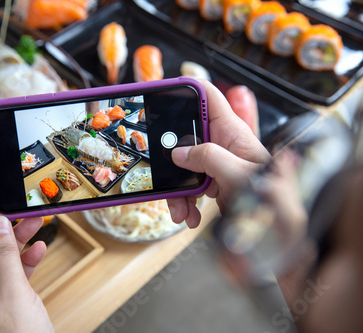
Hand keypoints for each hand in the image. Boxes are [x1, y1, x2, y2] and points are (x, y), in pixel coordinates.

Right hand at [167, 82, 269, 227]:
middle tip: (163, 169)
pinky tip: (189, 215)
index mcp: (231, 132)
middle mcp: (222, 144)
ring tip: (181, 209)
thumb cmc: (269, 197)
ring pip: (183, 165)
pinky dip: (184, 201)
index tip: (164, 93)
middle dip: (172, 154)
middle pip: (185, 135)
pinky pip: (188, 185)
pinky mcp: (211, 181)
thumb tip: (179, 153)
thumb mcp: (238, 174)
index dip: (188, 88)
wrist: (273, 227)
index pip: (208, 96)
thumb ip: (209, 158)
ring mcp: (215, 163)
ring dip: (176, 188)